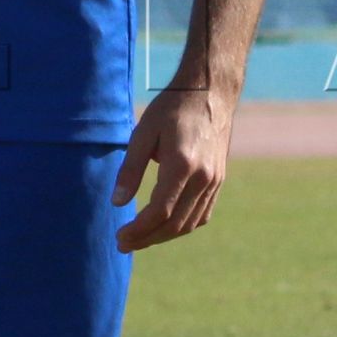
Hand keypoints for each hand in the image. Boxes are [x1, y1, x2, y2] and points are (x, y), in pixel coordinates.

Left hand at [112, 80, 231, 250]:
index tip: (120, 236)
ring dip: (163, 236)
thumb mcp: (143, 133)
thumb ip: (130, 169)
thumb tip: (117, 203)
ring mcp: (214, 181)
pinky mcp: (218, 180)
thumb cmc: (173, 108)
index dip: (138, 229)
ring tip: (140, 238)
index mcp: (183, 165)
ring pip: (190, 223)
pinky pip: (202, 214)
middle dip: (147, 239)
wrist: (211, 92)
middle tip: (123, 244)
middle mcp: (203, 177)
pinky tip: (165, 226)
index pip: (160, 211)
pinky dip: (182, 226)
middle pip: (175, 223)